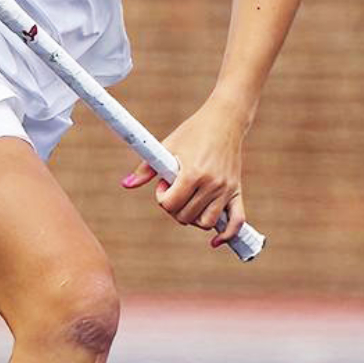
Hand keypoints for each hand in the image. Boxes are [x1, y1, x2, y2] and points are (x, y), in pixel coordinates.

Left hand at [119, 100, 248, 247]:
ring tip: (188, 201)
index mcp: (192, 173)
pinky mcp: (237, 192)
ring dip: (193, 218)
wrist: (224, 122)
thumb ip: (146, 169)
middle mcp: (211, 185)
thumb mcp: (167, 147)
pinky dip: (227, 234)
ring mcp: (226, 190)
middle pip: (186, 216)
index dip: (162, 198)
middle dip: (174, 208)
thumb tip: (125, 185)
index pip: (171, 204)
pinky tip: (214, 240)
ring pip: (206, 222)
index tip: (164, 185)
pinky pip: (237, 222)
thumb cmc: (192, 132)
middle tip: (175, 190)